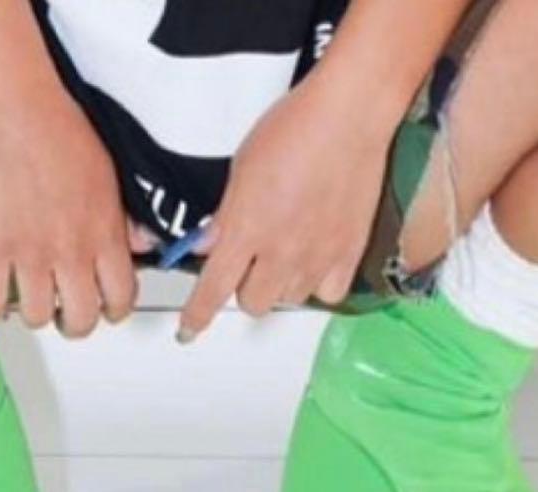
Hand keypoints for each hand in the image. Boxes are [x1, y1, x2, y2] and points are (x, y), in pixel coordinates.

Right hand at [0, 90, 155, 337]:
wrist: (19, 110)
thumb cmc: (64, 133)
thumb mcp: (112, 179)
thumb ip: (123, 223)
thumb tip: (134, 248)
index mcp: (105, 238)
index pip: (121, 300)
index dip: (114, 311)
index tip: (106, 307)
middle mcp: (72, 254)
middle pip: (81, 320)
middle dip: (76, 324)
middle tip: (69, 314)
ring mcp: (32, 255)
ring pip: (38, 318)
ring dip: (37, 315)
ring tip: (33, 302)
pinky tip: (0, 298)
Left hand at [178, 74, 394, 341]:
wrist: (349, 115)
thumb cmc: (294, 129)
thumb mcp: (241, 170)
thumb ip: (224, 218)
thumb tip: (206, 246)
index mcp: (247, 229)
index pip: (213, 288)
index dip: (197, 315)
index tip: (188, 330)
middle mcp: (281, 251)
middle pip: (252, 303)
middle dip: (244, 288)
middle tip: (251, 262)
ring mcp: (317, 256)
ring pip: (288, 299)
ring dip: (281, 285)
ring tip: (287, 251)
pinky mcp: (348, 253)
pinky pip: (328, 294)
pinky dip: (318, 284)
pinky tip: (315, 260)